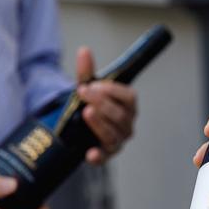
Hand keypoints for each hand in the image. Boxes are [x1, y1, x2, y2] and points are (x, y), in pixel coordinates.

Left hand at [75, 47, 136, 164]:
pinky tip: (90, 154)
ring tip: (86, 112)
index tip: (92, 85)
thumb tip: (84, 50)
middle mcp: (127, 124)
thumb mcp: (87, 87)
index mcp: (128, 105)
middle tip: (83, 93)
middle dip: (102, 103)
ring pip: (113, 135)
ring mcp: (117, 140)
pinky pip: (104, 158)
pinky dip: (98, 157)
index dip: (111, 91)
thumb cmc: (90, 103)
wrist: (79, 125)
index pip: (129, 97)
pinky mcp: (105, 154)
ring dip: (100, 124)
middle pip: (120, 115)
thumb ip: (86, 72)